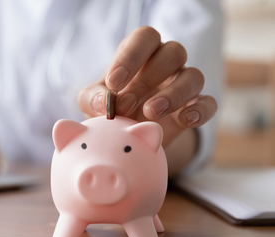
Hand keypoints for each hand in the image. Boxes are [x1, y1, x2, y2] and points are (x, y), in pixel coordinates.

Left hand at [77, 26, 217, 146]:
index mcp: (140, 52)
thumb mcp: (92, 104)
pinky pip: (208, 103)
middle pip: (172, 52)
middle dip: (147, 80)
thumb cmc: (110, 109)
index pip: (145, 37)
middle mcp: (167, 62)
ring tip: (150, 113)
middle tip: (125, 106)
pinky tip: (185, 121)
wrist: (129, 136)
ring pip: (193, 76)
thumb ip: (92, 99)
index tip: (113, 83)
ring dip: (173, 95)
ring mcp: (184, 83)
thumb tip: (104, 102)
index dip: (131, 56)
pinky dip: (200, 111)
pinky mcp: (196, 107)